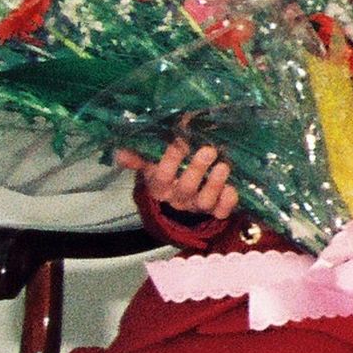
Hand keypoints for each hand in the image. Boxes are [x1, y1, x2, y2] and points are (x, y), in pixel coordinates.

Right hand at [114, 140, 239, 220]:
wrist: (178, 205)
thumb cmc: (166, 176)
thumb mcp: (150, 168)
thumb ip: (137, 159)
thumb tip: (119, 152)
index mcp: (160, 187)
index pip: (161, 176)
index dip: (170, 160)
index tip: (181, 140)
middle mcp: (178, 198)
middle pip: (186, 188)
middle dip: (197, 169)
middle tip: (208, 150)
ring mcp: (197, 206)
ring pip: (205, 201)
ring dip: (215, 184)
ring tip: (224, 166)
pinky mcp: (216, 211)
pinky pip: (222, 212)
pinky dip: (228, 202)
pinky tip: (233, 188)